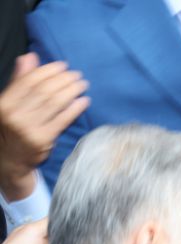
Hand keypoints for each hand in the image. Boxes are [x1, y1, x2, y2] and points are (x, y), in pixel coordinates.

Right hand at [0, 53, 89, 199]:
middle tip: (77, 74)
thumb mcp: (9, 103)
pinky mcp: (43, 139)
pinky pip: (62, 119)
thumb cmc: (12, 126)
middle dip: (63, 80)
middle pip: (44, 91)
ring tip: (82, 84)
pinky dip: (75, 108)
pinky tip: (84, 101)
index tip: (63, 65)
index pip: (29, 81)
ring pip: (55, 104)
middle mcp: (15, 115)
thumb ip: (19, 81)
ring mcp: (29, 128)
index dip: (48, 71)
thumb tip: (30, 56)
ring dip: (71, 91)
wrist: (10, 159)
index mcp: (5, 103)